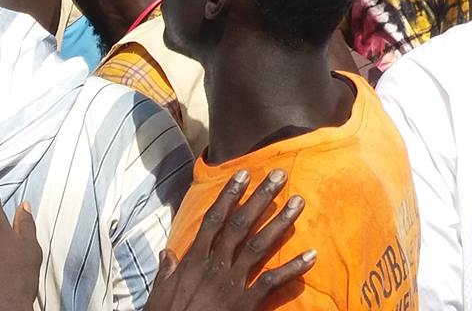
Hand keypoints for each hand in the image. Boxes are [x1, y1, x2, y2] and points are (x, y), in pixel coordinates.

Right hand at [146, 169, 313, 310]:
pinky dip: (293, 268)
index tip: (243, 174)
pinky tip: (311, 255)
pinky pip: (272, 281)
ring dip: (280, 222)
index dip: (229, 195)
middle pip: (240, 224)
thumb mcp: (160, 292)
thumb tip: (167, 252)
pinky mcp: (245, 303)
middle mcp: (215, 265)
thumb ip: (166, 271)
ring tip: (298, 202)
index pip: (214, 219)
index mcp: (194, 260)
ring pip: (259, 245)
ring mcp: (232, 283)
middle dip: (260, 197)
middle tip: (279, 175)